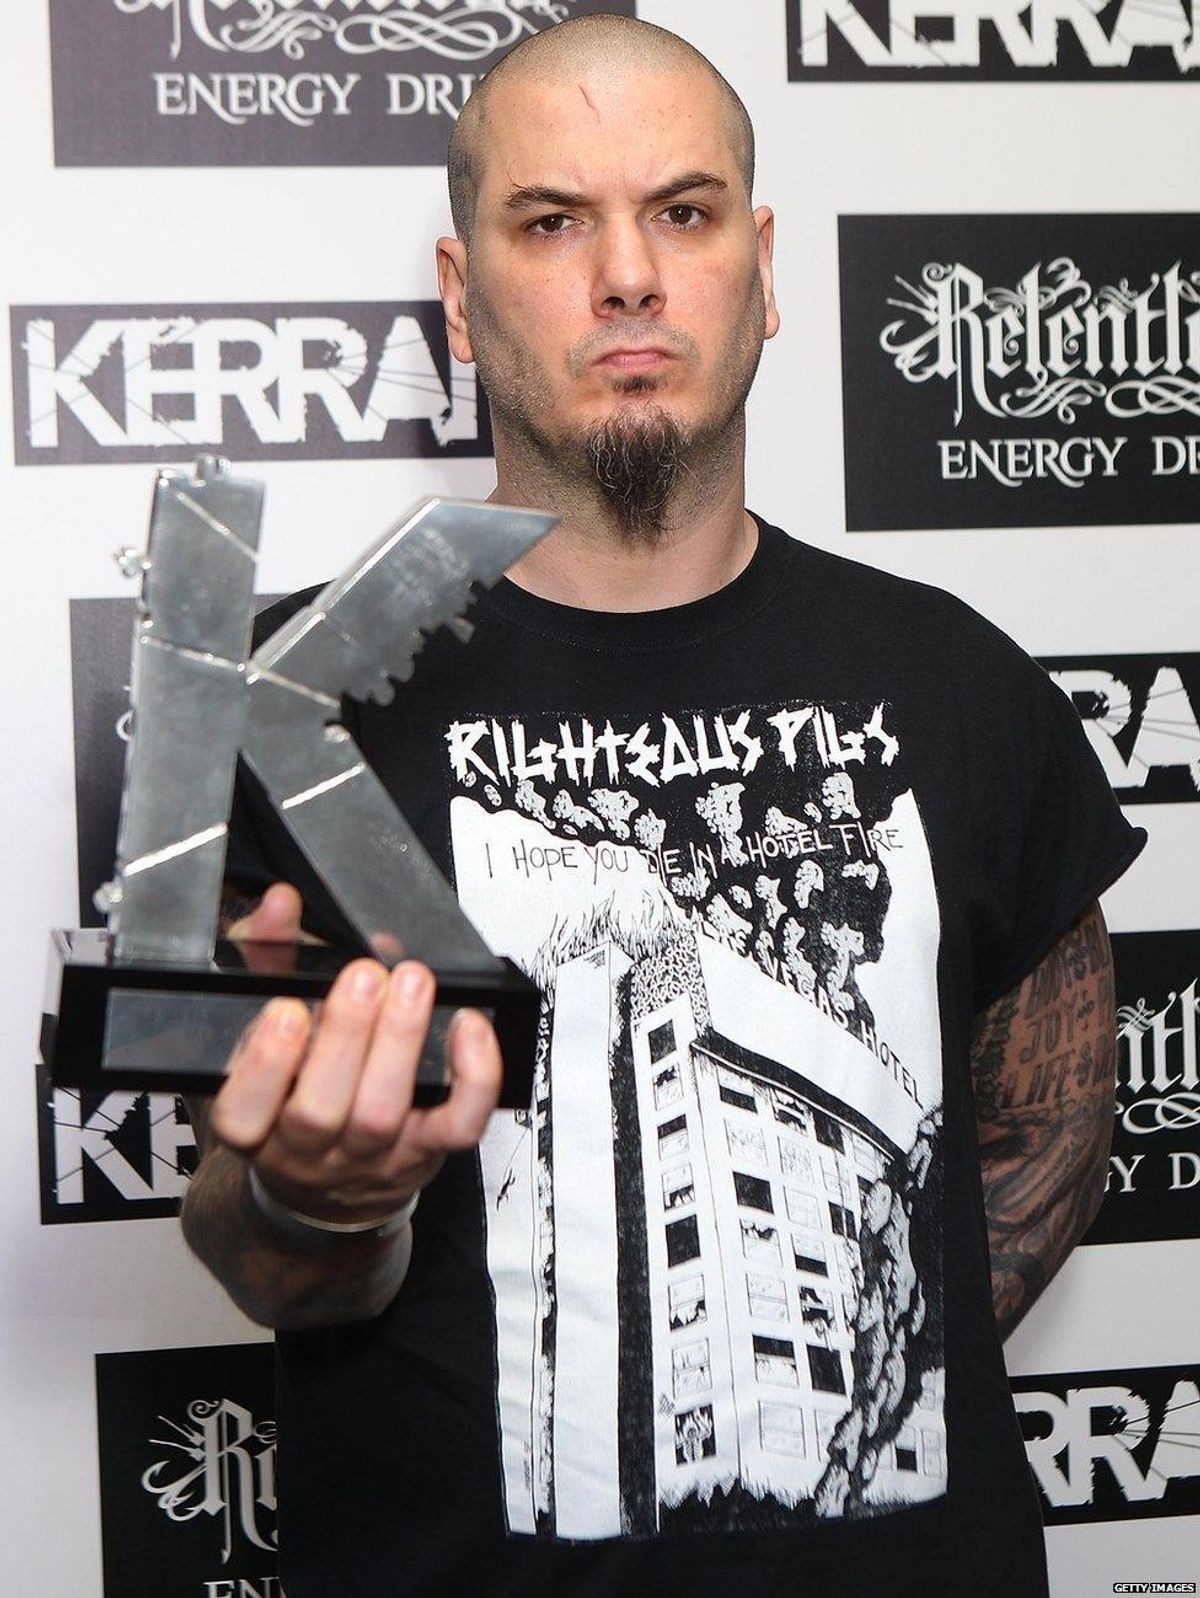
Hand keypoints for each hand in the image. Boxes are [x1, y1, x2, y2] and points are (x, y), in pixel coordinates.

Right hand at [212, 883, 502, 1225]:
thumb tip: (281, 904)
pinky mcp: (424, 1152)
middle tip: (366, 977)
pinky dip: (471, 1078)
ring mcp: (368, 1156)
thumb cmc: (293, 1089)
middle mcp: (305, 1148)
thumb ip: (266, 959)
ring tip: (412, 982)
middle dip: (344, 1037)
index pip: (242, 1113)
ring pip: (382, 1115)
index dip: (264, 1066)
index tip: (286, 1009)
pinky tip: (471, 1028)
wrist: (329, 1185)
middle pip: (317, 1111)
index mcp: (254, 1121)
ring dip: (400, 1042)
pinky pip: (455, 1126)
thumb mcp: (260, 1024)